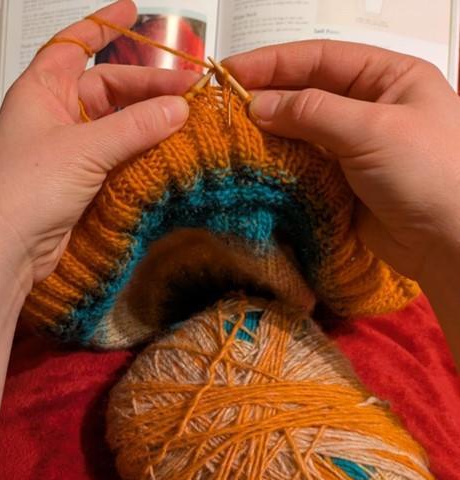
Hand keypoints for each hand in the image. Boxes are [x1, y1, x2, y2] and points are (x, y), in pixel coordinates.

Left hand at [0, 0, 194, 289]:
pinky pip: (116, 155)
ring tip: (189, 118)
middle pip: (108, 87)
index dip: (103, 25)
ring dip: (148, 120)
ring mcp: (67, 148)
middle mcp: (55, 113)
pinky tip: (169, 149)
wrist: (3, 248)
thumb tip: (179, 107)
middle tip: (191, 90)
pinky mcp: (78, 180)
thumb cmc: (26, 187)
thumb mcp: (84, 148)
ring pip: (116, 123)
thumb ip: (134, 126)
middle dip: (148, 85)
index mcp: (43, 89)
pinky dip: (140, 151)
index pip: (74, 44)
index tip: (132, 10)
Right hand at [224, 41, 459, 284]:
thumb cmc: (429, 174)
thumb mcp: (371, 130)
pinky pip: (301, 163)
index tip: (230, 71)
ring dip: (266, 131)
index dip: (273, 62)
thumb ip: (311, 112)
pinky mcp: (340, 180)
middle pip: (306, 91)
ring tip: (228, 132)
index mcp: (388, 77)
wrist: (452, 243)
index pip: (321, 57)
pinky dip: (276, 162)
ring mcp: (354, 145)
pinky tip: (250, 161)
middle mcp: (369, 106)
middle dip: (265, 96)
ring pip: (299, 129)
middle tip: (221, 105)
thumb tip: (257, 105)